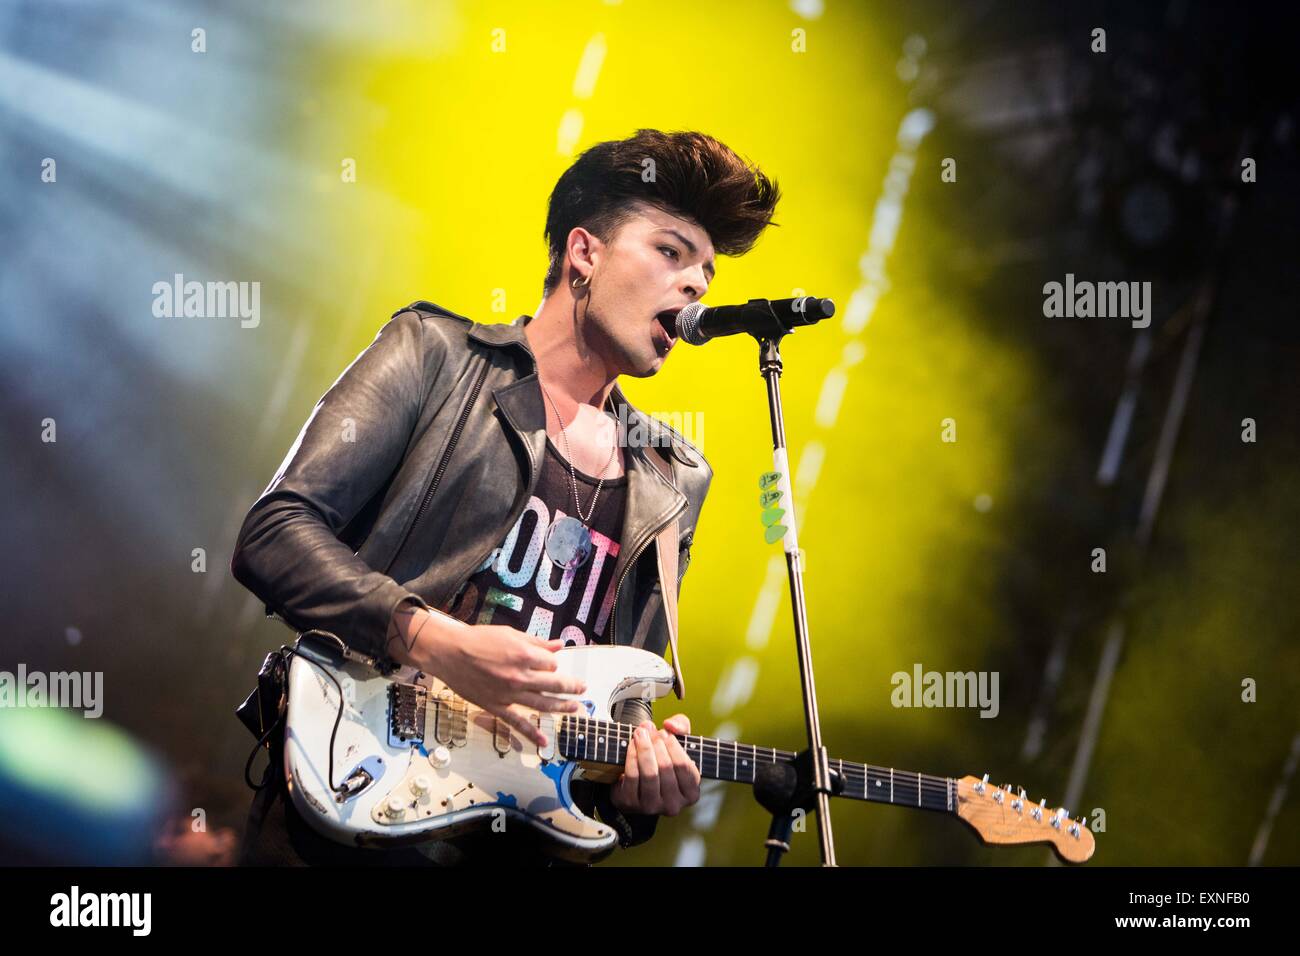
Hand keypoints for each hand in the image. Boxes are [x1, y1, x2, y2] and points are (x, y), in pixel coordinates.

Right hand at [388, 605, 585, 748]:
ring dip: (561, 707)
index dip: (552, 664)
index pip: (551, 664)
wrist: (450, 653)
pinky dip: (530, 734)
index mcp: (524, 656)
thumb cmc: (479, 640)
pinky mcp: (497, 707)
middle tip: (582, 688)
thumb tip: (559, 645)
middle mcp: (520, 677)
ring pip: (542, 705)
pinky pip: (517, 723)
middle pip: (554, 685)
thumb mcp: (510, 634)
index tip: (548, 663)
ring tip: (574, 708)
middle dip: (571, 687)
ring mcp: (509, 694)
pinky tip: (543, 742)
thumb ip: (537, 643)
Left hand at [609, 714, 700, 816]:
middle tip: (650, 731)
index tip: (665, 733)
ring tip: (640, 734)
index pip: (684, 766)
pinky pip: (633, 776)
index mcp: (691, 794)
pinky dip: (632, 756)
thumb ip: (681, 725)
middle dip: (656, 744)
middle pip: (665, 767)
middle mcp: (674, 805)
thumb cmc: (663, 757)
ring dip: (644, 748)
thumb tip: (670, 725)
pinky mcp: (631, 804)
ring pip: (649, 773)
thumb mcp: (677, 740)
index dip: (673, 746)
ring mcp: (652, 807)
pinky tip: (631, 745)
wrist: (637, 777)